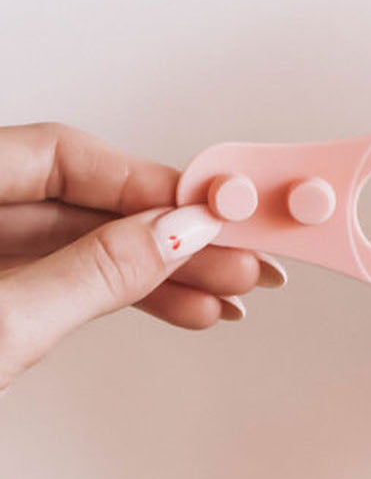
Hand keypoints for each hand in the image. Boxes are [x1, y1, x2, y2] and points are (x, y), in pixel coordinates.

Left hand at [0, 121, 286, 391]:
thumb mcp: (7, 323)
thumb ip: (94, 272)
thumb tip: (174, 234)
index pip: (61, 156)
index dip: (144, 182)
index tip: (209, 208)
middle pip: (83, 203)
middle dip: (167, 234)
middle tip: (238, 252)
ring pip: (83, 247)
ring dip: (162, 270)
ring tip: (229, 289)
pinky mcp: (0, 298)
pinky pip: (70, 282)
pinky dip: (126, 296)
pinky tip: (185, 307)